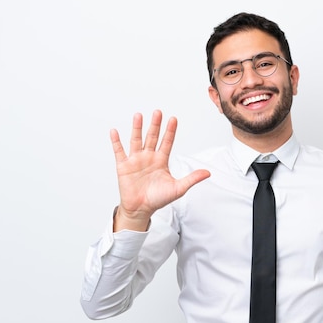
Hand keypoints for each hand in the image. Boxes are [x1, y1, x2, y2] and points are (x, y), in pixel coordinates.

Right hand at [110, 110, 210, 230]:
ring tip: (138, 115)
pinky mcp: (123, 166)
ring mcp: (135, 160)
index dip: (170, 131)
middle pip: (152, 137)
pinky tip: (114, 131)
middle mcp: (148, 157)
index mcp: (161, 161)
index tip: (173, 119)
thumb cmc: (158, 199)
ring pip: (136, 140)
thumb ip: (192, 179)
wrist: (141, 209)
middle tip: (158, 112)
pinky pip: (119, 151)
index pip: (166, 142)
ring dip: (137, 128)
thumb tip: (207, 172)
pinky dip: (116, 142)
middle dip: (155, 125)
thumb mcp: (178, 189)